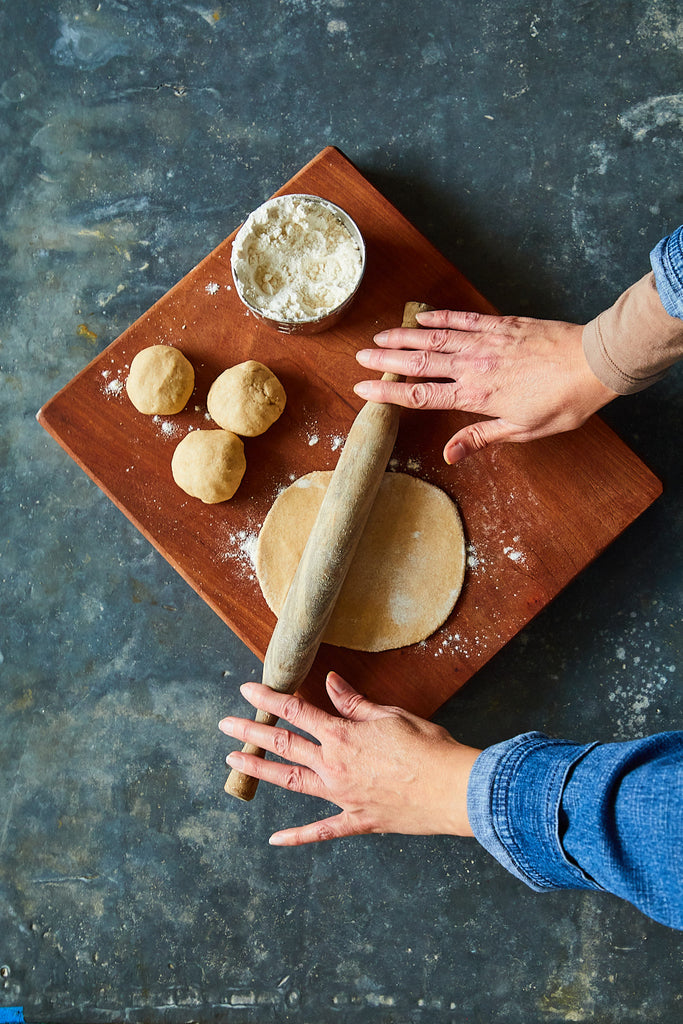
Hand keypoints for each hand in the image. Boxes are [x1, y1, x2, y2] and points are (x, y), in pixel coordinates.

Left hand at [219, 672, 479, 845]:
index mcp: (342, 735)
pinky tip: (275, 840)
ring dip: (260, 771)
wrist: (454, 789)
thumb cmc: (427, 747)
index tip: (247, 690)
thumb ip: (355, 703)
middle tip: (225, 725)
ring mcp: (342, 795)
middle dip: (252, 732)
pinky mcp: (358, 820)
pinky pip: (322, 830)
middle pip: (284, 745)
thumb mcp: (390, 715)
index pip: (296, 712)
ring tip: (234, 763)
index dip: (269, 699)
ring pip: (292, 782)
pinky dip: (297, 837)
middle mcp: (334, 765)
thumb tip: (330, 683)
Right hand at [354, 309, 617, 463]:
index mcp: (475, 396)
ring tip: (380, 336)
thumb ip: (480, 437)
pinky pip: (462, 318)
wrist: (593, 363)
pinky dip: (438, 317)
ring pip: (435, 337)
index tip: (364, 390)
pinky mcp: (500, 324)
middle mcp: (473, 366)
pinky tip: (421, 317)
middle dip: (386, 360)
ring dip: (404, 336)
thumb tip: (448, 455)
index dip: (389, 393)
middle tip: (360, 356)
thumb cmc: (562, 402)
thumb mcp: (522, 430)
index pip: (421, 395)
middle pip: (420, 362)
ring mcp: (485, 342)